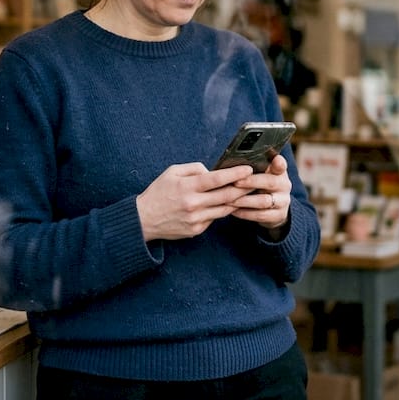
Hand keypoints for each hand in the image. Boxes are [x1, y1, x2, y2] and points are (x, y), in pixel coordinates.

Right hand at [137, 163, 253, 240]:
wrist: (143, 220)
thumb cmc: (158, 192)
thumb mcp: (172, 172)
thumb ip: (194, 169)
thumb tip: (212, 171)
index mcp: (187, 187)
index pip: (217, 179)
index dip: (235, 173)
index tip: (248, 169)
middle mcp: (193, 204)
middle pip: (227, 195)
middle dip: (244, 188)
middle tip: (255, 181)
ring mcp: (196, 219)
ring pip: (225, 209)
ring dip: (237, 201)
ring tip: (247, 193)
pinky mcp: (196, 230)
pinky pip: (214, 219)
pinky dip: (221, 211)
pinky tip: (226, 204)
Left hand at [228, 155, 293, 229]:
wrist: (271, 207)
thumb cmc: (259, 184)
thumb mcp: (259, 173)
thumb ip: (251, 168)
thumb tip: (232, 163)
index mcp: (279, 171)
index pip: (281, 164)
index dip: (279, 162)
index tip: (275, 159)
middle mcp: (284, 185)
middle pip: (270, 182)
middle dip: (251, 182)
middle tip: (235, 182)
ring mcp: (283, 201)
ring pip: (264, 201)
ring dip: (245, 200)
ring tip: (230, 200)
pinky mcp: (279, 215)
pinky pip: (261, 215)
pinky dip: (245, 213)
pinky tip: (234, 211)